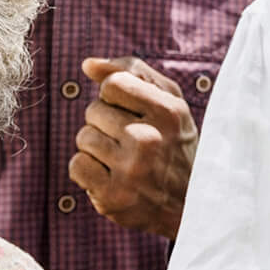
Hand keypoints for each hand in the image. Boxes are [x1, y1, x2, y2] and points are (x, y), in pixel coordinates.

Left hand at [68, 56, 198, 239]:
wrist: (192, 205)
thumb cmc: (176, 145)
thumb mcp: (170, 103)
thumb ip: (133, 72)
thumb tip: (87, 64)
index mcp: (168, 112)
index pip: (113, 84)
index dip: (116, 96)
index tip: (132, 112)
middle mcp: (149, 140)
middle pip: (93, 111)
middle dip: (106, 123)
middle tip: (131, 141)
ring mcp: (130, 171)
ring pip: (83, 138)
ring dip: (97, 147)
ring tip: (123, 158)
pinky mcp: (113, 197)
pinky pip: (77, 166)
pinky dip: (89, 170)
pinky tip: (111, 175)